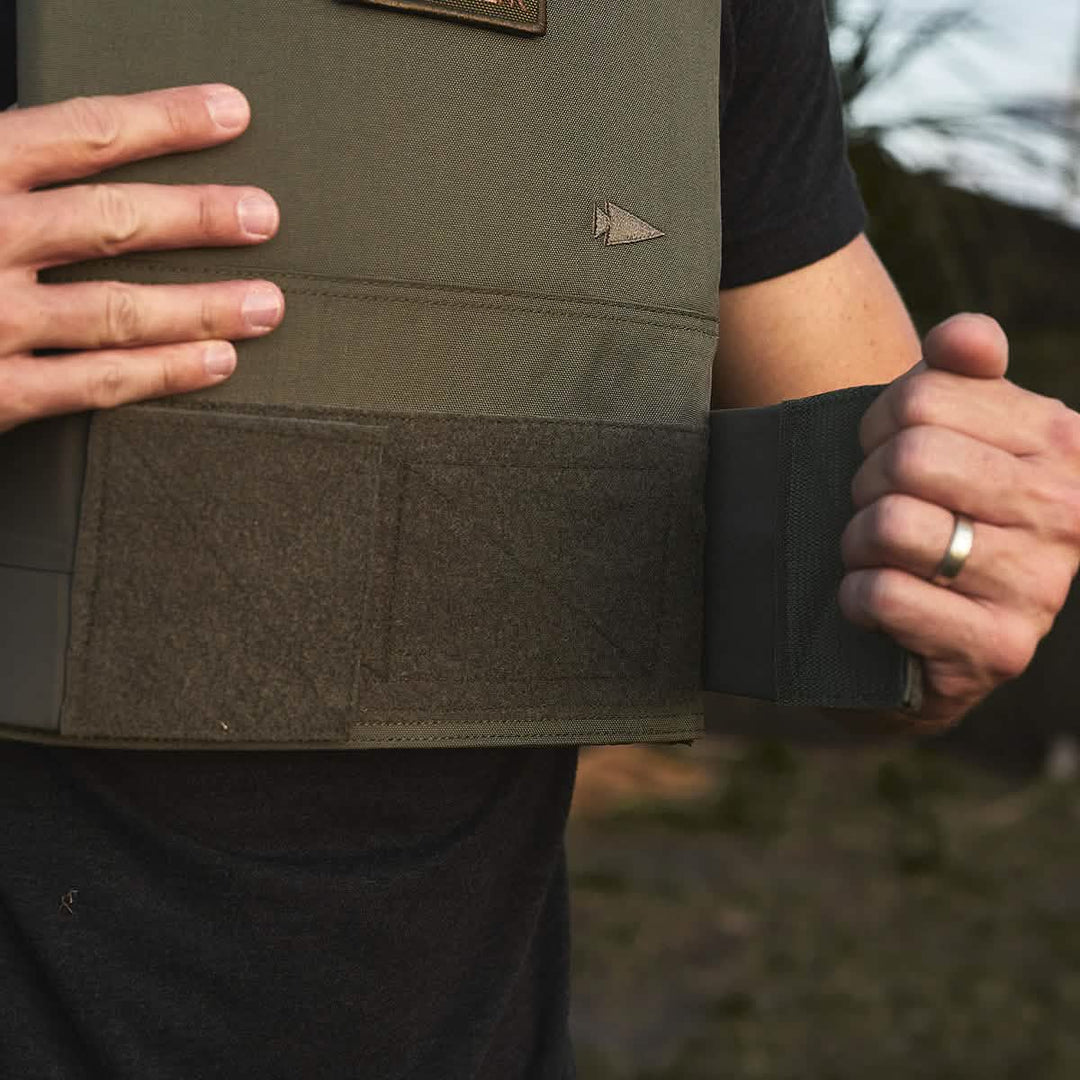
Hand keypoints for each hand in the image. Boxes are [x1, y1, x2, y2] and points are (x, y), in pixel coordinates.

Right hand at [0, 84, 283, 432]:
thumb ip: (3, 160)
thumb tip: (71, 136)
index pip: (80, 133)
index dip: (163, 121)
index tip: (228, 113)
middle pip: (112, 221)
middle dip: (198, 216)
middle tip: (262, 216)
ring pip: (118, 309)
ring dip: (204, 305)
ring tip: (266, 302)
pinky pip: (97, 382)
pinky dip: (165, 372)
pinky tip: (216, 361)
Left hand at [839, 314, 1079, 730]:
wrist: (929, 636)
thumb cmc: (935, 513)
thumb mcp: (953, 434)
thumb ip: (958, 373)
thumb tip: (963, 336)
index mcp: (1060, 441)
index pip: (923, 396)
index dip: (878, 424)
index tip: (887, 452)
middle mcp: (1066, 511)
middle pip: (908, 458)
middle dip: (866, 483)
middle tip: (876, 508)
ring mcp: (1039, 586)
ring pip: (891, 525)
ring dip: (858, 543)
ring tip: (875, 556)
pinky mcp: (997, 649)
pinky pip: (884, 596)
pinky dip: (856, 598)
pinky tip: (875, 602)